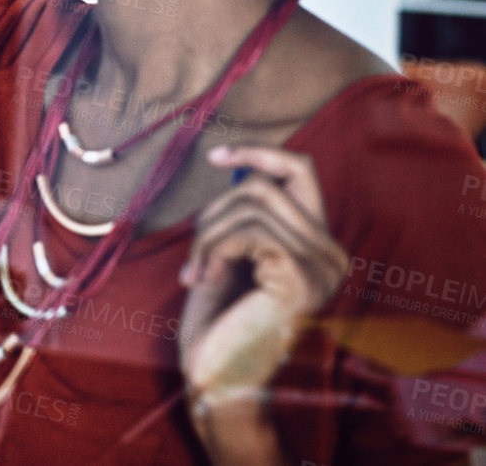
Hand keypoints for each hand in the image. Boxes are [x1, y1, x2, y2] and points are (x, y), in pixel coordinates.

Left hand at [179, 146, 348, 413]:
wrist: (217, 372)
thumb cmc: (219, 317)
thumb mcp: (233, 253)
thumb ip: (246, 215)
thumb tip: (238, 165)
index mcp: (318, 245)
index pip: (302, 172)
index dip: (260, 153)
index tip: (215, 155)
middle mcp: (331, 255)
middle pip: (265, 185)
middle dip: (216, 209)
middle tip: (196, 251)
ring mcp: (322, 267)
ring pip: (251, 206)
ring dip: (207, 235)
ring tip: (195, 271)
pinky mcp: (300, 277)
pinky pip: (247, 232)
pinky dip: (211, 250)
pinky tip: (200, 279)